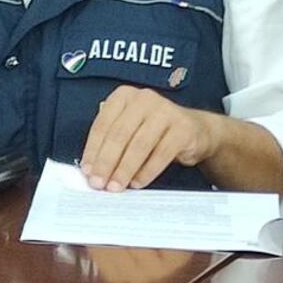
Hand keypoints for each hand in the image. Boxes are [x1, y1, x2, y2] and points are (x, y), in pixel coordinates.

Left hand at [80, 85, 218, 191]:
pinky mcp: (183, 128)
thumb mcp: (128, 126)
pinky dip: (147, 171)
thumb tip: (91, 167)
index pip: (102, 124)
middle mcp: (143, 99)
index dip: (93, 150)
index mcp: (123, 96)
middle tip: (99, 183)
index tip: (87, 171)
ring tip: (116, 187)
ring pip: (139, 145)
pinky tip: (137, 183)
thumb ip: (109, 139)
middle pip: (119, 134)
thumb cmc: (152, 130)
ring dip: (125, 169)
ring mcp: (165, 111)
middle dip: (106, 162)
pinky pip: (161, 153)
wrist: (195, 130)